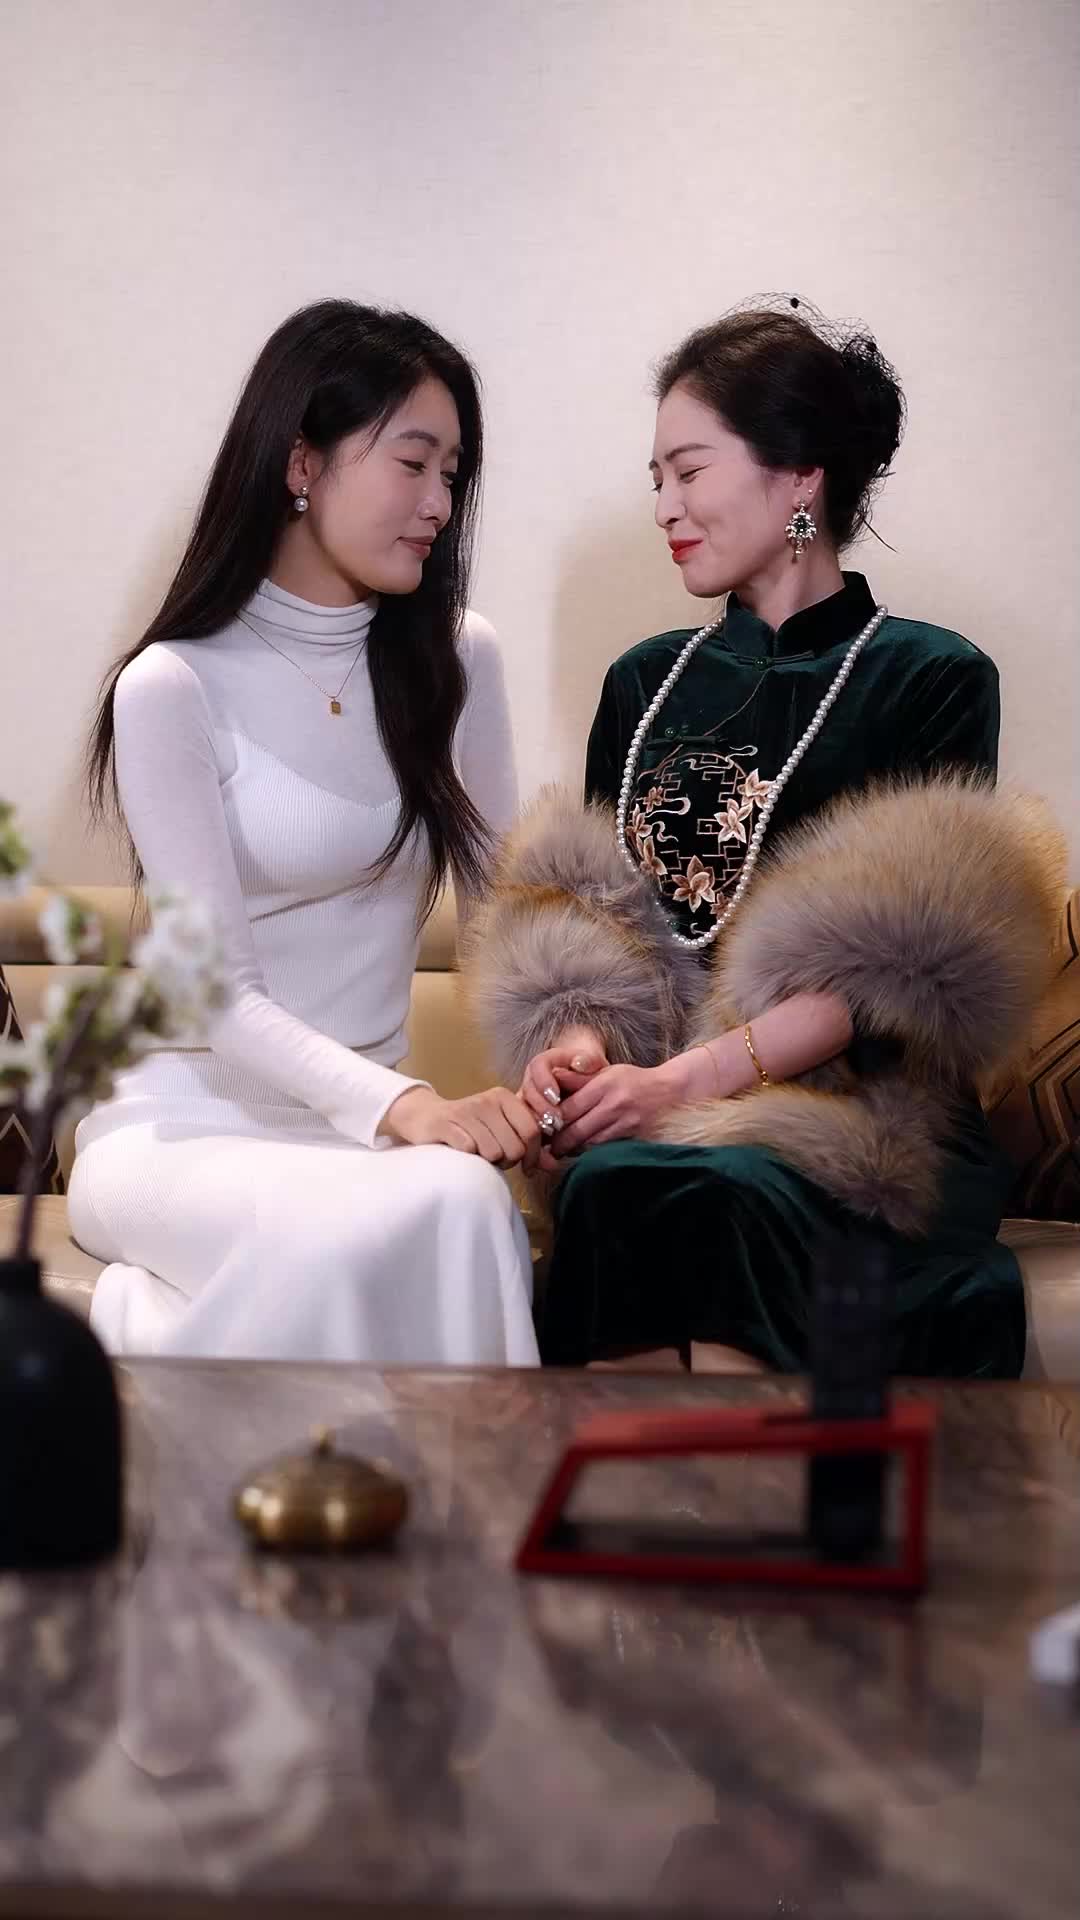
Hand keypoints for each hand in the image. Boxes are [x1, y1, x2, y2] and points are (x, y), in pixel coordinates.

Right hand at [378, 1085, 541, 1169]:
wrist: (426, 1117)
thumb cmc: (471, 1127)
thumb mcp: (501, 1129)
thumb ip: (529, 1145)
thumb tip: (554, 1165)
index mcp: (504, 1097)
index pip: (532, 1131)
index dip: (533, 1156)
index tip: (527, 1168)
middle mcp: (487, 1101)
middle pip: (514, 1148)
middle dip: (507, 1161)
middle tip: (495, 1158)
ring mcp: (465, 1111)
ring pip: (493, 1153)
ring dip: (487, 1161)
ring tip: (478, 1154)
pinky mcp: (445, 1125)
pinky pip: (469, 1151)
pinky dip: (468, 1157)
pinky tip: (462, 1151)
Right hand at [519, 1026, 608, 1127]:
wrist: (581, 1078)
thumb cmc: (587, 1070)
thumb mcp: (591, 1062)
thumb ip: (588, 1061)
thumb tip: (579, 1064)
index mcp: (544, 1061)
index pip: (537, 1066)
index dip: (544, 1082)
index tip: (556, 1097)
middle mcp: (531, 1078)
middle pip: (528, 1090)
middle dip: (541, 1107)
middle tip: (556, 1121)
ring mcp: (527, 1096)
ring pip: (523, 1107)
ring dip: (537, 1120)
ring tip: (552, 1132)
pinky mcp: (528, 1112)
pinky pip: (526, 1121)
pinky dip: (536, 1131)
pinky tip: (547, 1140)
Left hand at [551, 1060, 686, 1155]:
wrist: (671, 1093)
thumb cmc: (634, 1081)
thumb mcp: (607, 1072)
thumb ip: (580, 1079)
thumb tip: (553, 1077)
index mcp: (604, 1084)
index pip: (569, 1107)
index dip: (551, 1121)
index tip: (541, 1127)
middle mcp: (614, 1103)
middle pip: (576, 1129)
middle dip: (558, 1142)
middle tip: (545, 1148)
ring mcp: (625, 1123)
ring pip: (589, 1143)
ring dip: (572, 1150)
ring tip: (559, 1153)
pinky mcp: (634, 1138)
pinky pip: (605, 1149)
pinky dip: (591, 1153)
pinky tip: (581, 1153)